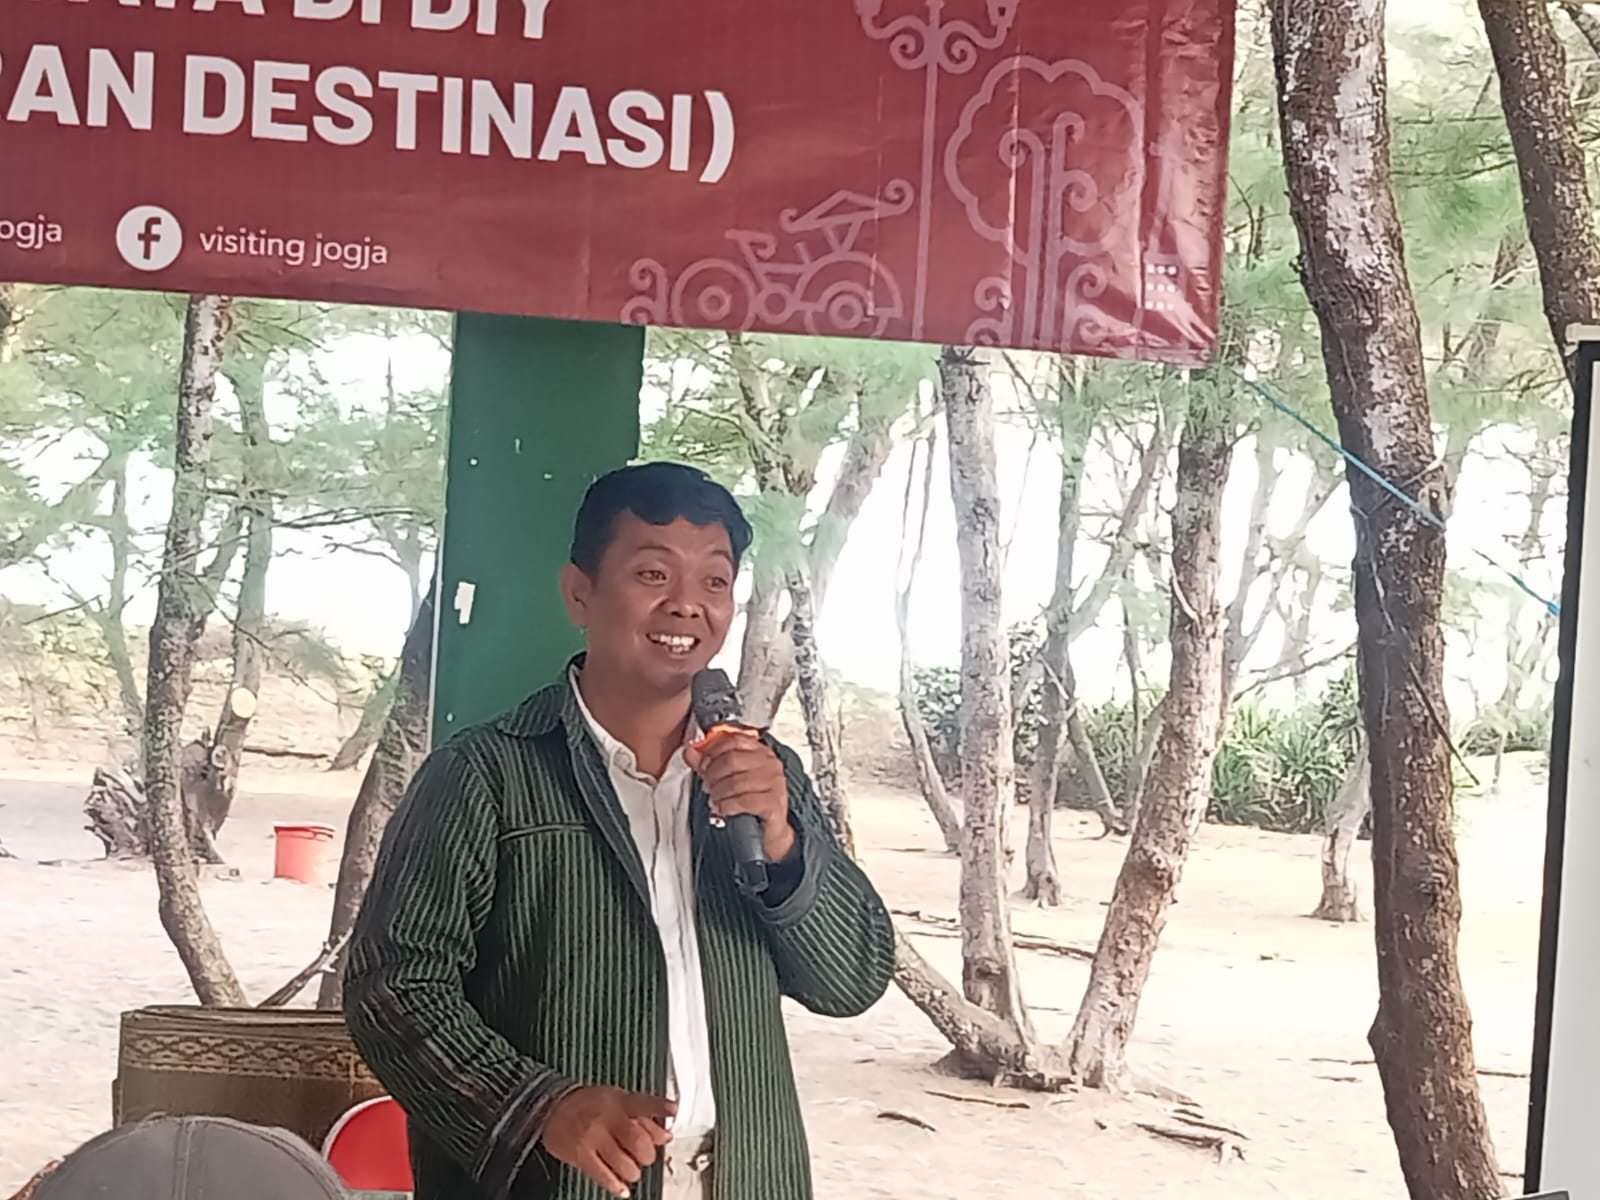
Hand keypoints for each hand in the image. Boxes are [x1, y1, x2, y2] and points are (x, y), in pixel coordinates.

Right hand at [541, 1086, 674, 1198]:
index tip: (673, 1109)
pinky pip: (604, 1176)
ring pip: (624, 1163)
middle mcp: (606, 1118)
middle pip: (638, 1142)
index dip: (660, 1106)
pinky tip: (622, 1187)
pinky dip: (617, 1185)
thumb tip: (665, 1136)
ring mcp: (592, 1137)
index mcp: (618, 1101)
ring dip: (633, 1171)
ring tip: (631, 1168)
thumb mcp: (617, 1100)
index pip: (643, 1103)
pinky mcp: (580, 1155)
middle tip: (644, 1155)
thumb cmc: (589, 1104)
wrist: (552, 1108)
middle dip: (647, 1154)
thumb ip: (644, 1116)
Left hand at [685, 732, 795, 860]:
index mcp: (760, 751)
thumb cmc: (750, 802)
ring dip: (718, 792)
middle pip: (732, 759)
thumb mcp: (726, 778)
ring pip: (736, 782)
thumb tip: (689, 751)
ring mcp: (775, 782)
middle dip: (713, 774)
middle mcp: (770, 763)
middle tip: (707, 786)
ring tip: (714, 799)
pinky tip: (722, 809)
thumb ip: (708, 764)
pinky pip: (744, 801)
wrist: (768, 830)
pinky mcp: (774, 802)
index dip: (712, 750)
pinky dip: (727, 806)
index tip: (702, 764)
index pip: (733, 740)